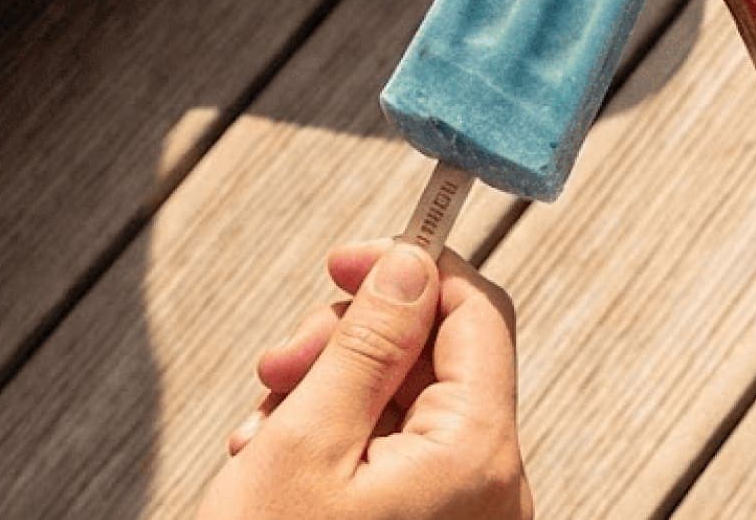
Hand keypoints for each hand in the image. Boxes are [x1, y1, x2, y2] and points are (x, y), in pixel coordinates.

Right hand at [198, 241, 532, 519]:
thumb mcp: (305, 441)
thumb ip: (366, 341)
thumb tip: (412, 264)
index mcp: (479, 452)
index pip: (476, 311)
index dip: (410, 271)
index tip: (339, 262)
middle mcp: (494, 486)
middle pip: (438, 357)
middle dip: (350, 343)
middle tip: (275, 365)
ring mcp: (470, 518)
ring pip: (408, 407)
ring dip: (329, 396)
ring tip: (260, 433)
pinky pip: (401, 461)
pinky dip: (339, 446)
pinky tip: (274, 466)